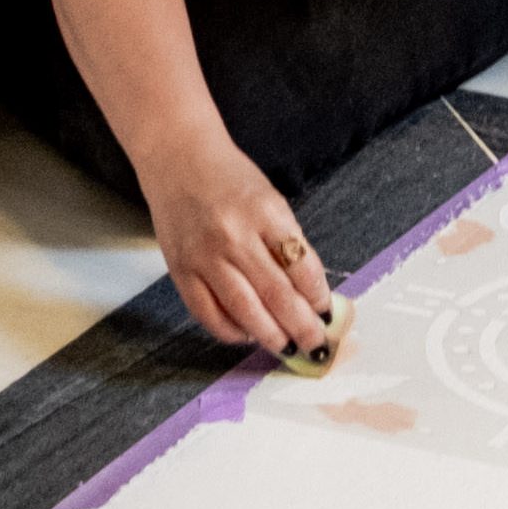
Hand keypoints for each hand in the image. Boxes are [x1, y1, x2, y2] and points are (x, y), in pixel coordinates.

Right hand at [134, 131, 333, 354]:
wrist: (179, 159)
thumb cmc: (231, 180)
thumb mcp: (270, 200)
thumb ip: (286, 241)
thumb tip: (309, 290)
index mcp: (266, 213)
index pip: (301, 264)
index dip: (318, 295)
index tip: (328, 313)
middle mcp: (235, 236)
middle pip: (276, 293)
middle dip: (301, 325)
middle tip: (317, 345)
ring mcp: (205, 256)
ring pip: (243, 309)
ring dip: (270, 335)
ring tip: (287, 348)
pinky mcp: (181, 271)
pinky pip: (208, 314)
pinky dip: (230, 331)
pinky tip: (246, 335)